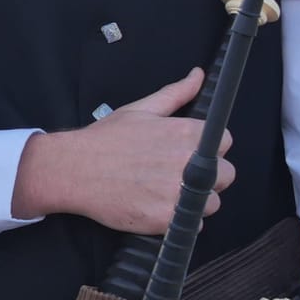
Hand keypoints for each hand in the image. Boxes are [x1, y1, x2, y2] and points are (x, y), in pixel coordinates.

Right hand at [11, 69, 234, 232]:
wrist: (74, 170)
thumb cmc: (105, 140)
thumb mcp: (141, 110)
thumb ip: (176, 94)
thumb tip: (198, 76)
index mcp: (185, 133)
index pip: (225, 142)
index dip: (210, 149)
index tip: (191, 153)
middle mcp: (188, 163)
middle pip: (226, 175)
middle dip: (208, 176)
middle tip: (177, 175)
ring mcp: (178, 194)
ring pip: (210, 202)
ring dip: (194, 200)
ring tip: (165, 192)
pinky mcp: (167, 219)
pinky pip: (193, 223)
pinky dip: (178, 218)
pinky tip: (157, 206)